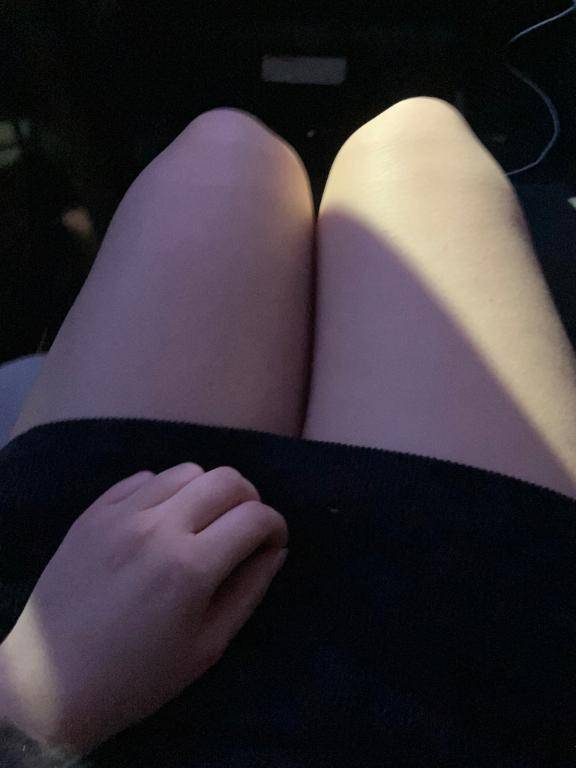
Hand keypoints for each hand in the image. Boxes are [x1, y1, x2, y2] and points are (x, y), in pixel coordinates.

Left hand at [0, 463, 287, 755]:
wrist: (51, 683)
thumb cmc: (137, 677)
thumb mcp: (207, 647)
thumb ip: (248, 591)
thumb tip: (276, 550)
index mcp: (190, 567)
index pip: (255, 516)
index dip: (276, 526)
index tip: (272, 543)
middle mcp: (158, 527)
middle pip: (226, 479)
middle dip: (249, 500)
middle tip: (244, 529)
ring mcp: (120, 515)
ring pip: (186, 471)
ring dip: (207, 492)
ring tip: (201, 524)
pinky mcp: (92, 513)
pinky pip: (143, 478)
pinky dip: (165, 492)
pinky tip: (161, 522)